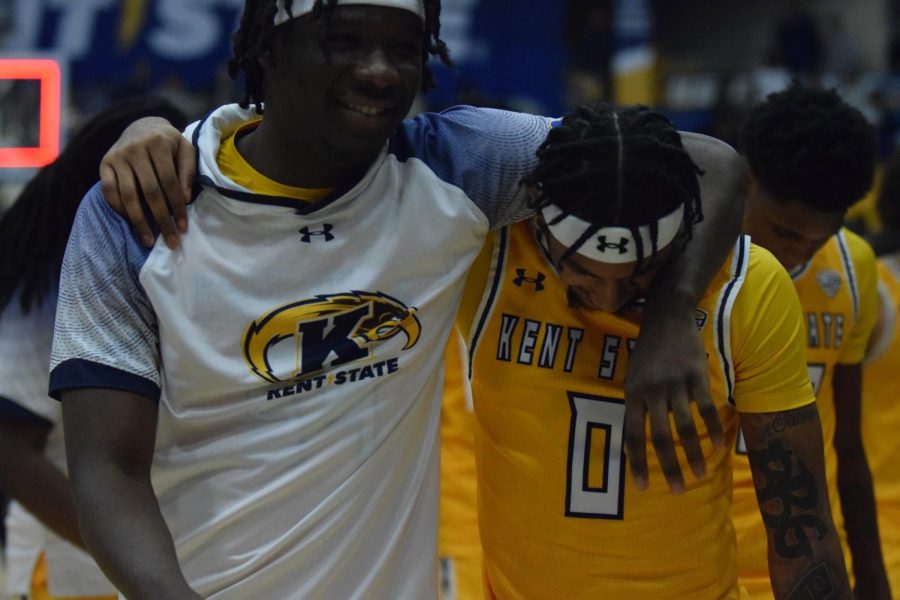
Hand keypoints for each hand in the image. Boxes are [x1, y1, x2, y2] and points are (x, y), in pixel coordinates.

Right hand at [99, 116, 195, 248]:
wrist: (142, 126)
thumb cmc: (168, 143)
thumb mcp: (185, 149)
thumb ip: (188, 171)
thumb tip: (184, 199)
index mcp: (158, 143)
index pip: (169, 182)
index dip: (177, 207)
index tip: (183, 228)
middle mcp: (135, 149)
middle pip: (150, 192)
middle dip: (162, 220)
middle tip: (170, 241)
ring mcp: (117, 156)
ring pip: (128, 195)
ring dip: (139, 221)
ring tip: (149, 241)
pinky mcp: (104, 163)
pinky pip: (109, 191)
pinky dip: (120, 209)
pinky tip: (132, 222)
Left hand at [624, 307, 723, 493]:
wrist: (666, 317)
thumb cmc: (647, 353)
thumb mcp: (633, 378)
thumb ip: (637, 406)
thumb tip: (642, 442)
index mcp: (632, 393)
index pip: (632, 435)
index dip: (638, 462)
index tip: (644, 487)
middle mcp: (652, 390)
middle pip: (660, 436)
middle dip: (669, 466)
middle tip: (678, 491)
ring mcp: (675, 382)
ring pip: (684, 426)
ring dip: (693, 454)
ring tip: (700, 474)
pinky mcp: (696, 374)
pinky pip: (706, 407)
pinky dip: (712, 428)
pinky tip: (717, 446)